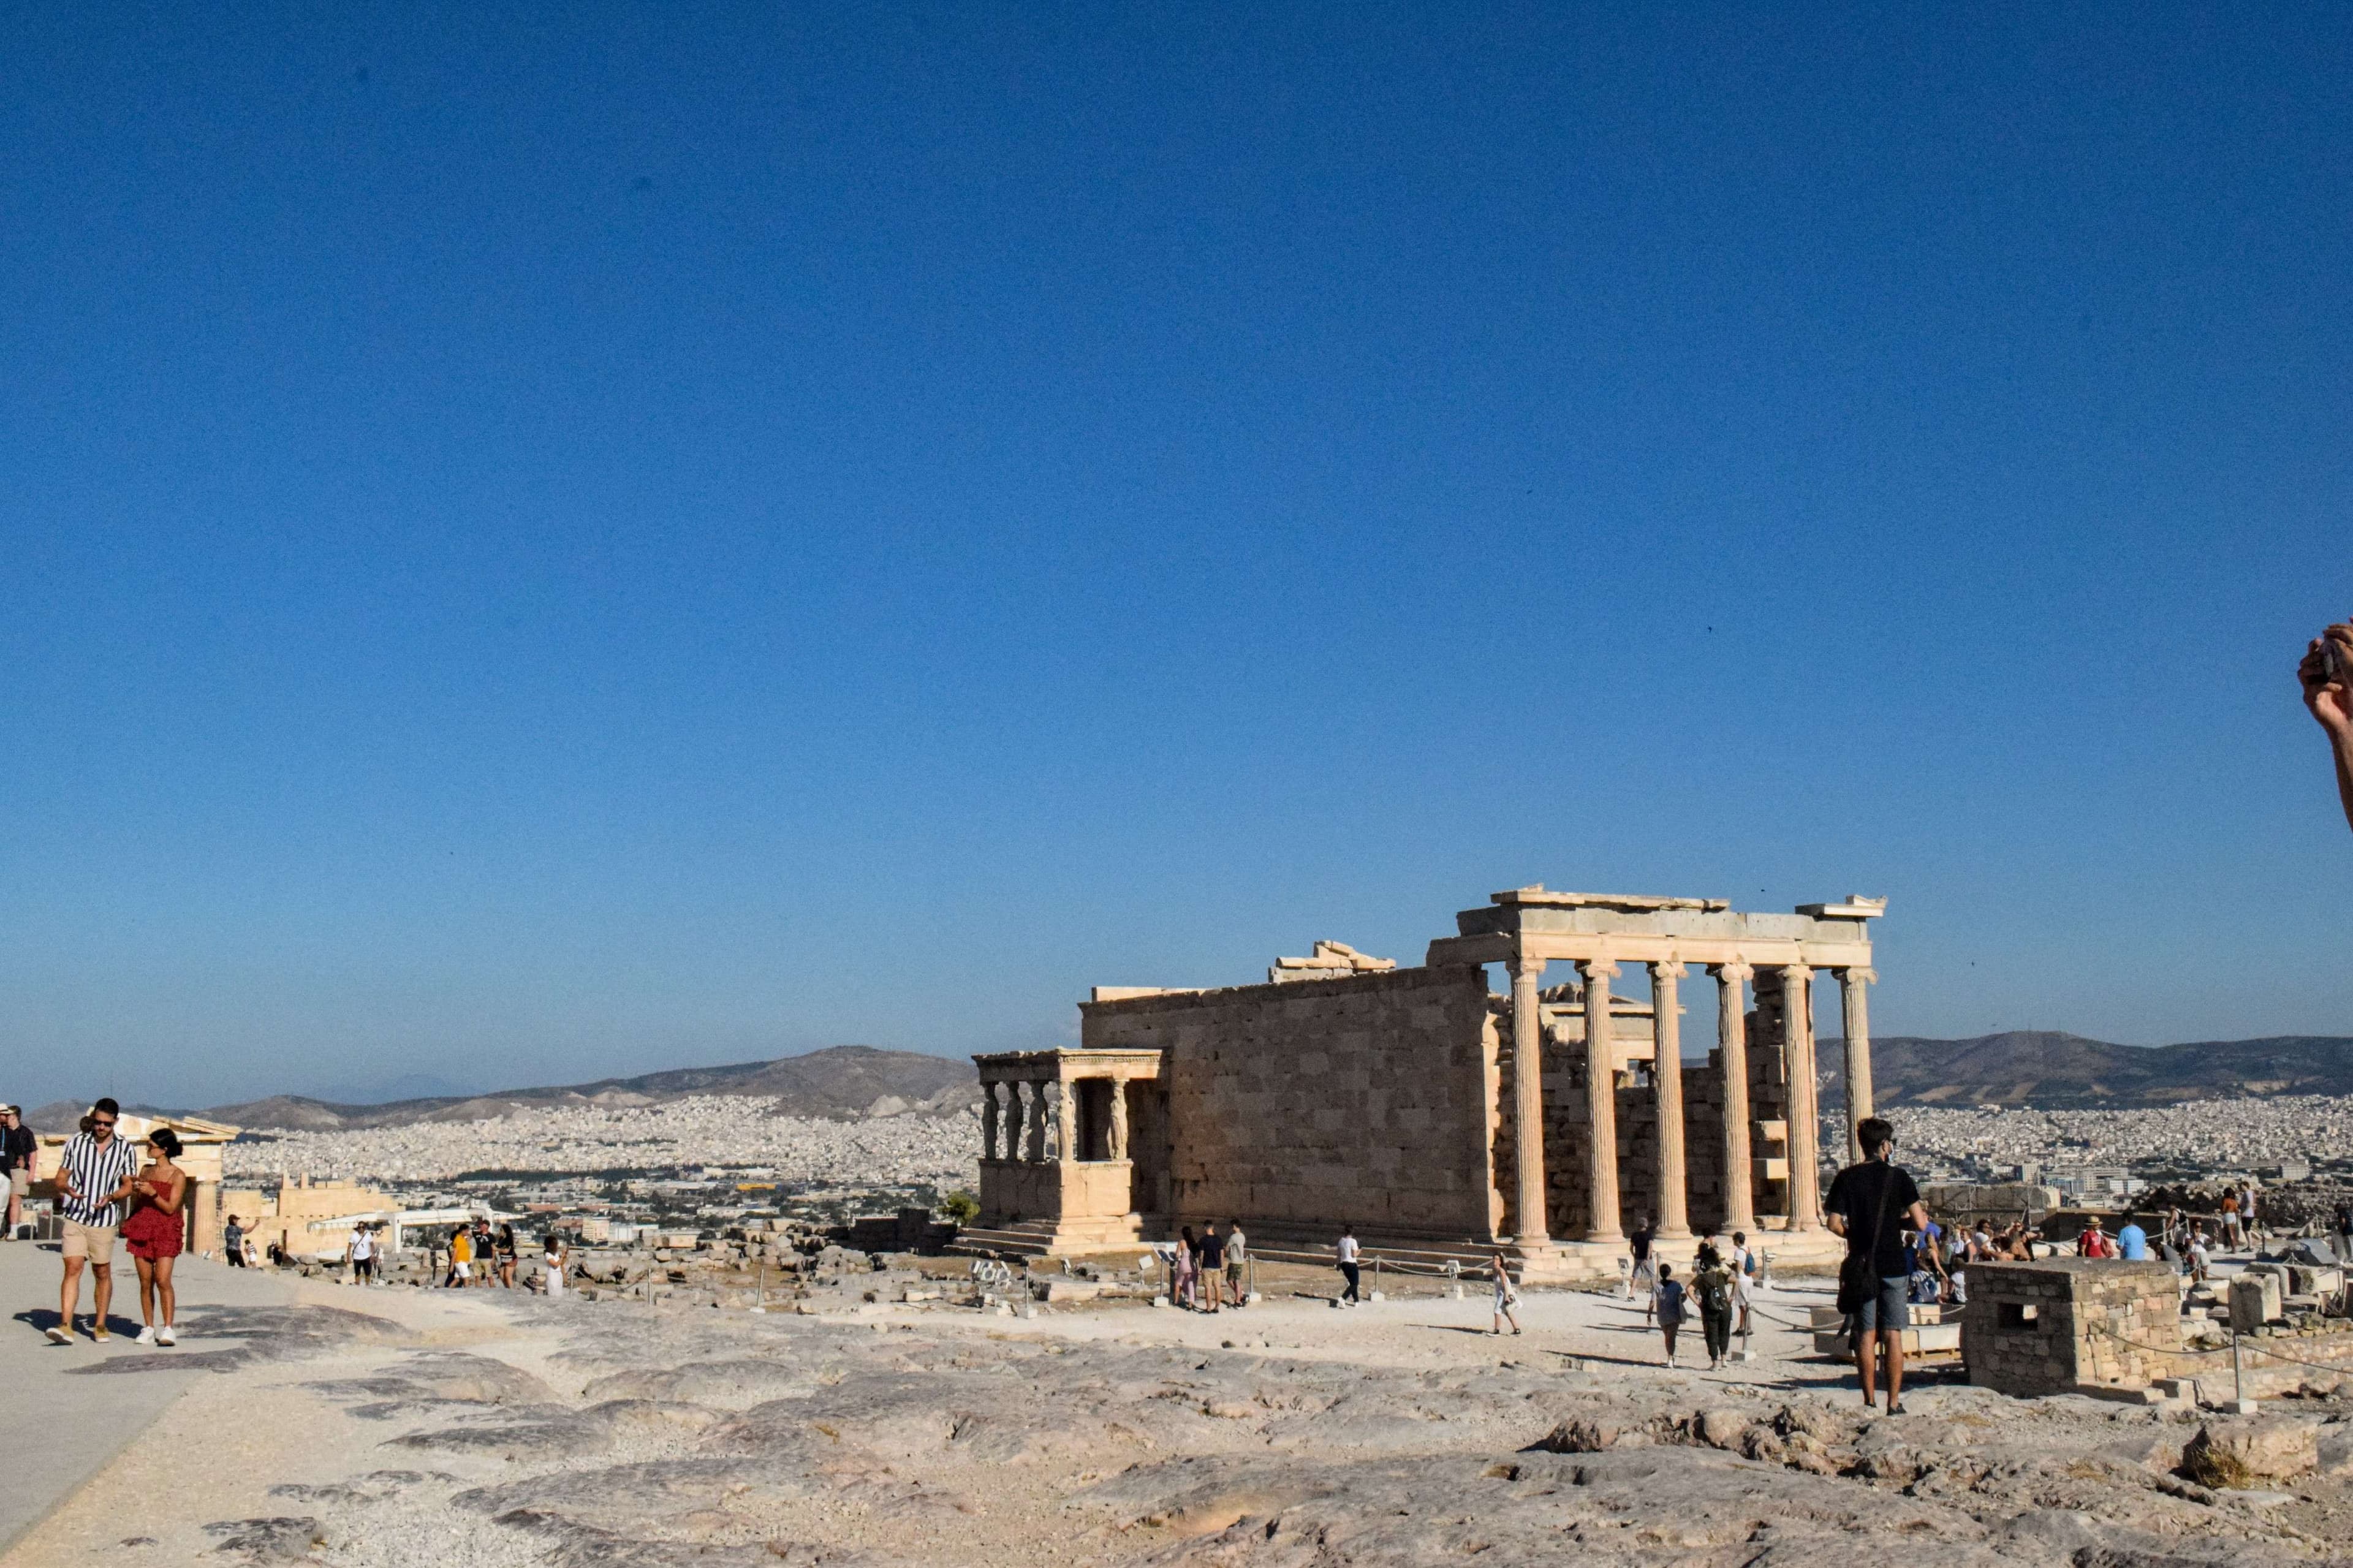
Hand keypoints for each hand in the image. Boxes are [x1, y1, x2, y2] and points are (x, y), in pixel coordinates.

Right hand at [2300, 621, 2352, 739]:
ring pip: (2302, 673)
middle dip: (2312, 656)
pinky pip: (2313, 688)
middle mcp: (2313, 680)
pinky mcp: (2311, 700)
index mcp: (2321, 673)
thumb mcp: (2348, 676)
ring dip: (2315, 668)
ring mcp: (2310, 690)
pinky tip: (2338, 687)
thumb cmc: (2352, 698)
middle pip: (2304, 663)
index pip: (2313, 656)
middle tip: (2323, 654)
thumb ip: (2341, 663)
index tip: (2319, 640)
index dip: (2313, 648)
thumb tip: (2339, 646)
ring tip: (2329, 671)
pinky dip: (2326, 685)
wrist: (2351, 720)